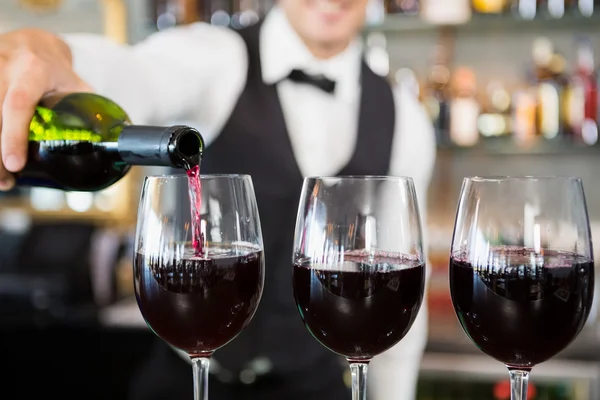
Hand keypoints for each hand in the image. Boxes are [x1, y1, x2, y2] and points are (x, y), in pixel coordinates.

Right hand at [0, 28, 90, 189]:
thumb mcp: (74, 84)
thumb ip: (89, 109)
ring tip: (2, 179)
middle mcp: (4, 68)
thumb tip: (112, 142)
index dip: (14, 136)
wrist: (32, 43)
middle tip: (6, 181)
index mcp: (33, 70)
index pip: (18, 103)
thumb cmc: (56, 70)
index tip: (15, 164)